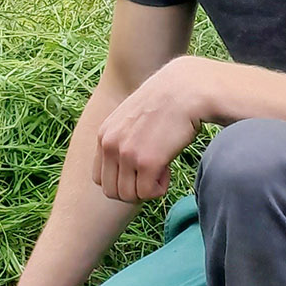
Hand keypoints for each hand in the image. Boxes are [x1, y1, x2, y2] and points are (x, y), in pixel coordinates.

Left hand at [94, 57, 206, 202]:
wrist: (186, 90)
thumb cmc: (165, 104)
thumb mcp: (130, 117)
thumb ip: (121, 138)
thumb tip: (124, 167)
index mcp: (104, 135)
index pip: (99, 178)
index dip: (121, 181)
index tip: (139, 170)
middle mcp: (110, 145)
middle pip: (111, 192)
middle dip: (133, 190)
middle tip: (151, 174)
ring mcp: (126, 154)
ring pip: (129, 196)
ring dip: (147, 189)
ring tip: (161, 168)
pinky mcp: (147, 162)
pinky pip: (147, 193)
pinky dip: (160, 188)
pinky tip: (168, 168)